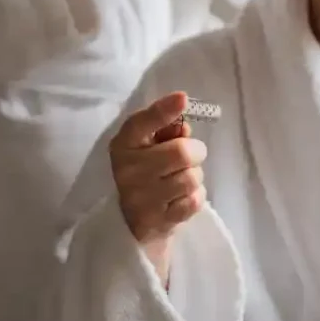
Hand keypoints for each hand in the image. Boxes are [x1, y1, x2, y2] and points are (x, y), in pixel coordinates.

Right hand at [109, 92, 207, 280]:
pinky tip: (182, 197)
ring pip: (191, 178)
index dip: (164, 110)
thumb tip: (184, 126)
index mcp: (123, 145)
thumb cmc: (143, 171)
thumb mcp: (145, 145)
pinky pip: (194, 201)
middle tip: (191, 155)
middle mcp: (128, 171)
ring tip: (183, 178)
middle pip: (181, 152)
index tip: (182, 98)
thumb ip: (164, 129)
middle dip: (195, 151)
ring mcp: (142, 199)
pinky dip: (196, 196)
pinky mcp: (158, 222)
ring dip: (195, 176)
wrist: (130, 222)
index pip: (142, 123)